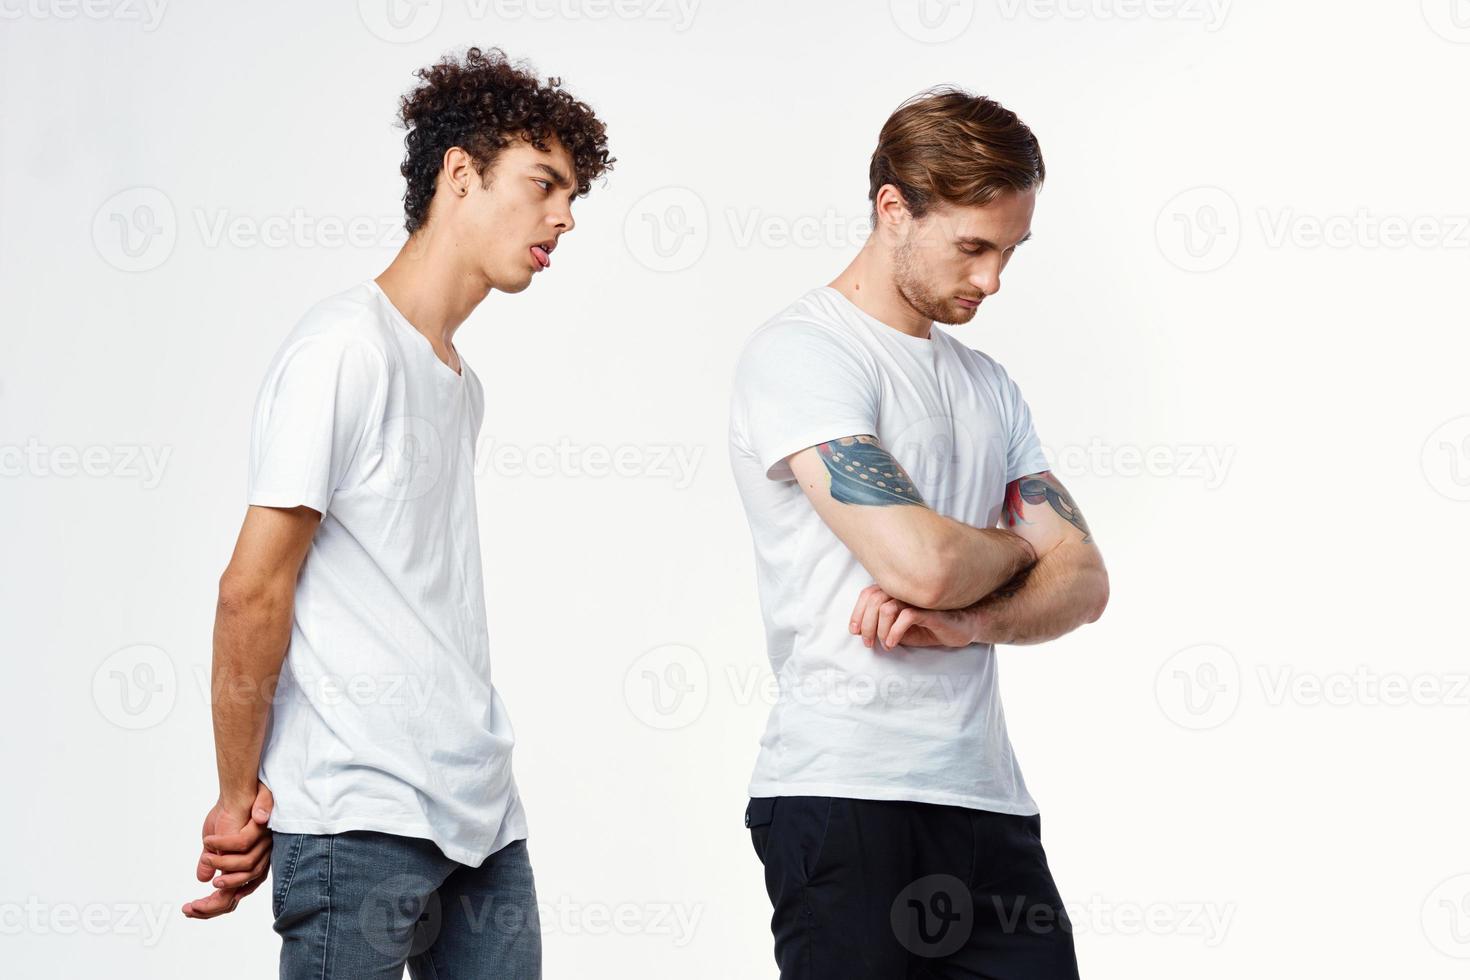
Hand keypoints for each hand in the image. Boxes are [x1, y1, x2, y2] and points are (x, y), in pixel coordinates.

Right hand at [181, 783, 274, 918]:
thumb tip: (203, 880)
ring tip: (206, 856)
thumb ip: (211, 863)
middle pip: (240, 890)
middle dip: (213, 902)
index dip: (213, 908)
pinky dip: (223, 843)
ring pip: (244, 868)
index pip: (234, 898)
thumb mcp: (215, 845)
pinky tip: (209, 841)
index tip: (190, 910)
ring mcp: (260, 845)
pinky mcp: (258, 828)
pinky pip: (241, 844)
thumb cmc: (230, 817)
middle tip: (191, 905)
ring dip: (220, 864)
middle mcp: (258, 860)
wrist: (239, 789)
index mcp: (249, 868)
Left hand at [849, 584, 978, 650]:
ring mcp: (917, 599)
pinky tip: (894, 643)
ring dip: (881, 630)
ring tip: (886, 644)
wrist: (962, 627)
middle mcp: (905, 591)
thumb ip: (883, 625)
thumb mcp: (900, 628)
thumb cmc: (930, 626)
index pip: (868, 594)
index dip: (857, 612)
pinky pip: (905, 617)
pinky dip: (894, 632)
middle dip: (867, 625)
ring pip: (886, 608)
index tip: (855, 631)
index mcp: (896, 591)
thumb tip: (860, 631)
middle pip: (874, 601)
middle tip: (869, 643)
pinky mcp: (929, 611)